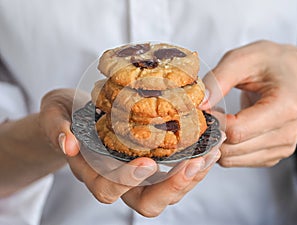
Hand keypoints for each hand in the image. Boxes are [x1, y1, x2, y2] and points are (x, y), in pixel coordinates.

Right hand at [40, 88, 222, 216]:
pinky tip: (207, 143)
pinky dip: (192, 161)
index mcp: (93, 171)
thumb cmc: (64, 114)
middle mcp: (117, 178)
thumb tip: (67, 144)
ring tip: (211, 152)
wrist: (76, 114)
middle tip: (195, 163)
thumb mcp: (54, 114)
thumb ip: (56, 128)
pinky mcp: (150, 157)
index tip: (146, 163)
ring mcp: (136, 171)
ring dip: (191, 176)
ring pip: (167, 190)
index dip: (127, 181)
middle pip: (147, 202)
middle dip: (173, 187)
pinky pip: (174, 170)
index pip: (110, 190)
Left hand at [201, 40, 296, 166]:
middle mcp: (287, 133)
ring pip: (231, 159)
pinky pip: (236, 161)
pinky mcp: (272, 154)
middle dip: (212, 132)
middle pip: (232, 149)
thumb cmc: (271, 63)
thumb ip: (219, 79)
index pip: (236, 131)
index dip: (213, 122)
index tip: (205, 109)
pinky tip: (230, 127)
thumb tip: (200, 104)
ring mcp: (281, 147)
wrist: (292, 72)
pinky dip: (226, 147)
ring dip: (218, 141)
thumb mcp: (243, 59)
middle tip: (211, 112)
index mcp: (284, 108)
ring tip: (223, 118)